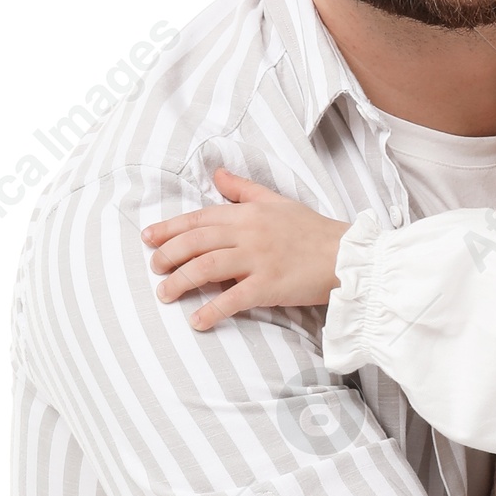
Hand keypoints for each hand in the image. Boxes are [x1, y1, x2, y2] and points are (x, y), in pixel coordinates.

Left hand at [143, 168, 346, 329]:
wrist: (347, 255)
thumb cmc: (312, 230)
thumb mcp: (276, 201)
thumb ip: (243, 190)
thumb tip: (216, 174)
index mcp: (248, 213)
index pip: (199, 218)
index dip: (170, 228)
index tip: (148, 239)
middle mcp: (248, 233)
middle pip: (196, 242)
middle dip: (168, 255)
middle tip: (154, 269)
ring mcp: (258, 260)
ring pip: (207, 267)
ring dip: (181, 282)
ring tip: (165, 295)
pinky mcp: (269, 286)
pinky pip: (233, 299)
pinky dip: (212, 311)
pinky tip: (196, 321)